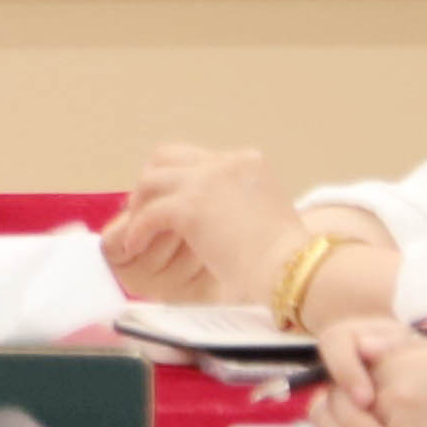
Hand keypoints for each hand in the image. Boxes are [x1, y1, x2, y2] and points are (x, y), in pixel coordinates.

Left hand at [103, 146, 300, 300]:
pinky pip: (147, 213)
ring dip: (139, 204)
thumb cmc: (285, 258)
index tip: (166, 201)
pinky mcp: (189, 206)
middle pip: (167, 156)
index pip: (197, 158)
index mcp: (248, 161)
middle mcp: (226, 162)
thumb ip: (237, 201)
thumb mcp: (264, 213)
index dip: (177, 179)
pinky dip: (137, 230)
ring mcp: (206, 181)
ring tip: (136, 229)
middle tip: (142, 209)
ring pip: (151, 180)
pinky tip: (134, 246)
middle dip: (151, 182)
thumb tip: (211, 212)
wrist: (292, 270)